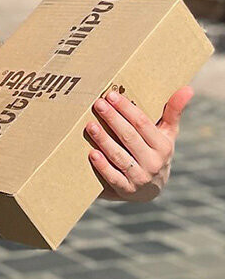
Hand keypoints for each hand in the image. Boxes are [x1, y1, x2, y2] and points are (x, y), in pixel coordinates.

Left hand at [85, 86, 193, 201]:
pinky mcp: (126, 189)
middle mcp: (153, 162)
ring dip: (103, 140)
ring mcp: (139, 177)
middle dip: (113, 119)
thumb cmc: (155, 152)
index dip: (127, 109)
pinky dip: (102, 166)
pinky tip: (91, 153)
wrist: (150, 189)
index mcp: (163, 145)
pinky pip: (113, 177)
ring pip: (119, 156)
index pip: (143, 124)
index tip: (111, 95)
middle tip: (98, 104)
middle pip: (129, 137)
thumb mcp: (167, 134)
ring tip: (90, 125)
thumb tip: (187, 88)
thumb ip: (173, 111)